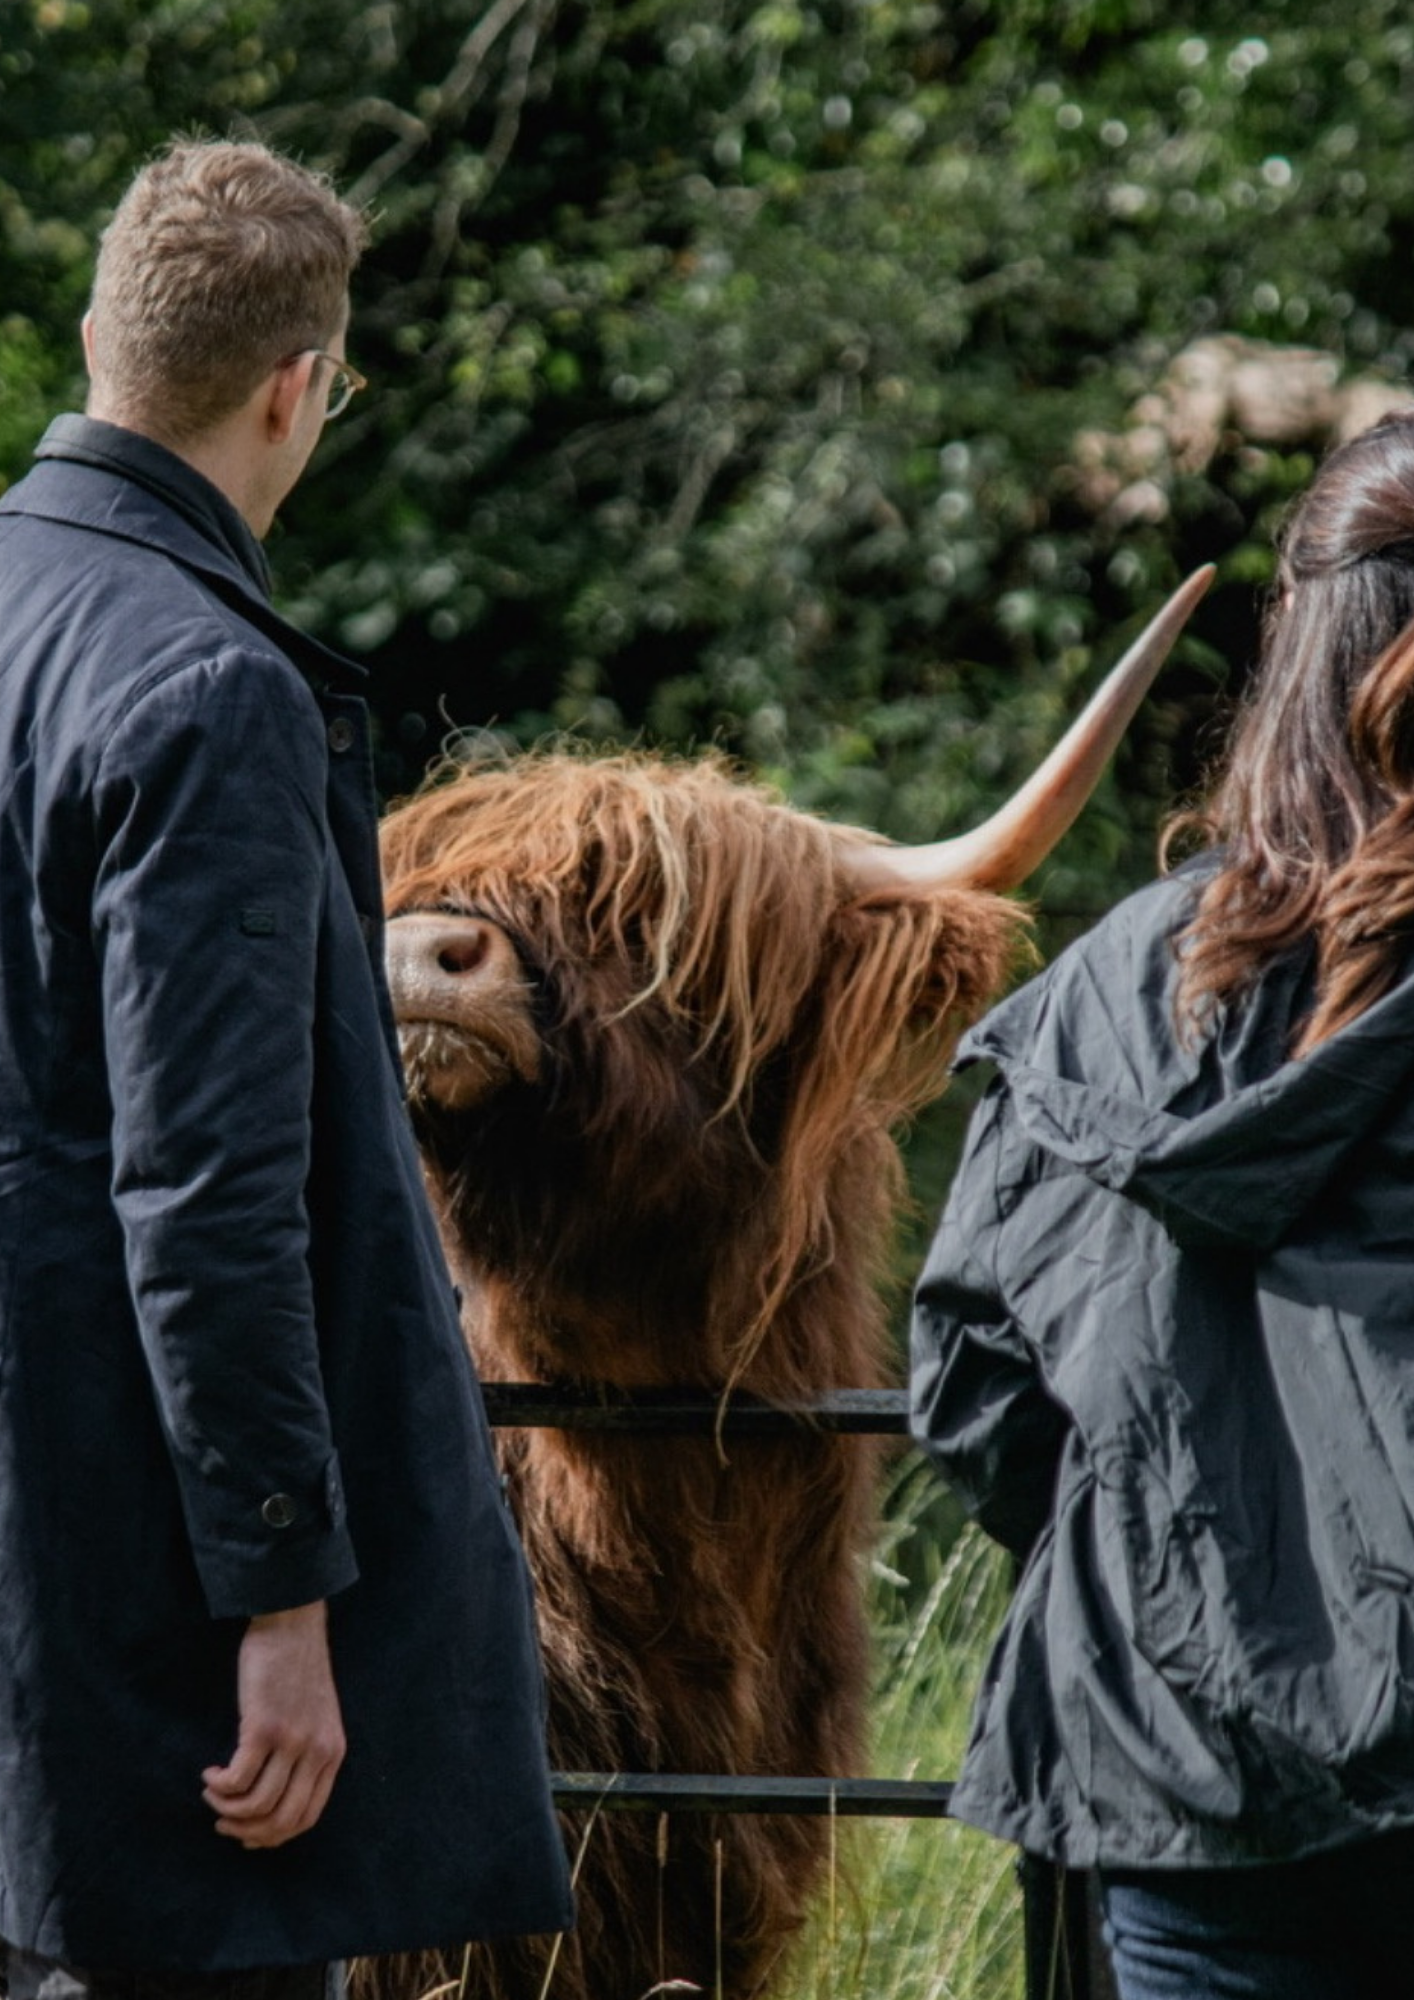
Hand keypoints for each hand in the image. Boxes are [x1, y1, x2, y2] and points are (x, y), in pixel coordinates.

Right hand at [201, 1598, 346, 1848]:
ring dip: (226, 1809)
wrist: (292, 1623)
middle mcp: (317, 1752)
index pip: (307, 1818)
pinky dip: (219, 1786)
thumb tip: (271, 1799)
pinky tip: (210, 1773)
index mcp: (332, 1753)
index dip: (272, 1836)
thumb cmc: (296, 1669)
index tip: (247, 1834)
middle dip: (246, 1831)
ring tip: (212, 1793)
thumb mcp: (316, 1716)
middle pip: (282, 1820)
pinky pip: (238, 1780)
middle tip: (222, 1820)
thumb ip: (305, 1754)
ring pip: (257, 1806)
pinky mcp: (264, 1727)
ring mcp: (292, 1741)